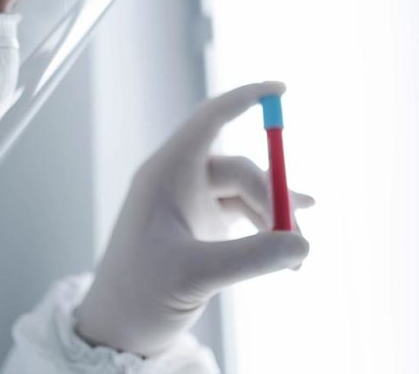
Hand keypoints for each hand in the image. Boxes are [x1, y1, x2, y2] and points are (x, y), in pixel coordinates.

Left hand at [74, 81, 312, 355]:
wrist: (116, 330)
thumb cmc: (138, 295)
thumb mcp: (195, 275)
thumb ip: (251, 257)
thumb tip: (301, 244)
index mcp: (166, 174)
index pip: (210, 120)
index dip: (244, 99)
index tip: (281, 89)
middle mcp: (179, 181)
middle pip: (241, 170)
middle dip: (274, 200)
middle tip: (298, 241)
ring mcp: (192, 204)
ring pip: (248, 194)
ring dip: (275, 220)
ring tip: (299, 259)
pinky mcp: (203, 227)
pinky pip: (246, 215)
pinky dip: (268, 230)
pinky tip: (293, 247)